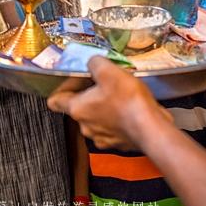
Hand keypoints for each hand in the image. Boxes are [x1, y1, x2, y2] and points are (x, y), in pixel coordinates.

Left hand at [48, 57, 172, 150]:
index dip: (63, 87)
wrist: (151, 128)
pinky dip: (117, 118)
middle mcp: (85, 125)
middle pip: (78, 107)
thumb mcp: (108, 70)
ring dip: (103, 106)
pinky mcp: (116, 142)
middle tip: (103, 82)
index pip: (55, 100)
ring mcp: (100, 136)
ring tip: (119, 94)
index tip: (75, 79)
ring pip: (95, 117)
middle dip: (88, 93)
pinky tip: (128, 107)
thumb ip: (94, 63)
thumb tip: (92, 62)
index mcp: (77, 108)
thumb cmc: (129, 102)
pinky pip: (111, 127)